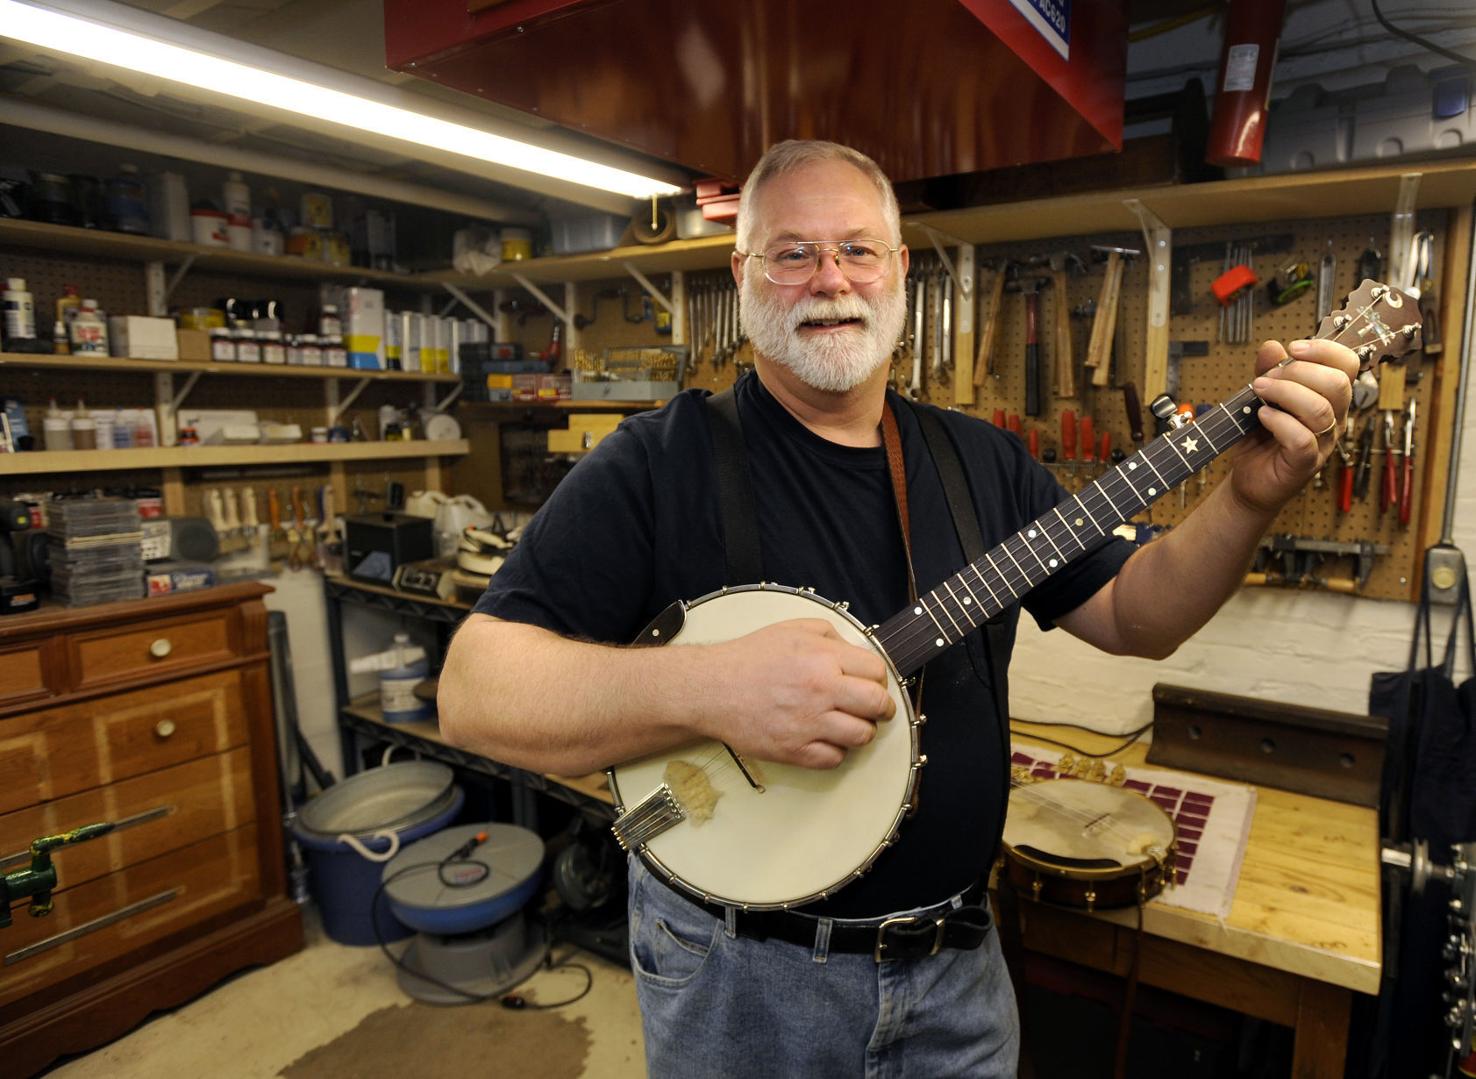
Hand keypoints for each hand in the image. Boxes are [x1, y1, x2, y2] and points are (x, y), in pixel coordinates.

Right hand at [696, 619, 895, 769]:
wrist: (711, 688)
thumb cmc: (749, 658)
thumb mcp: (793, 628)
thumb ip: (830, 635)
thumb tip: (855, 651)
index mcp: (823, 657)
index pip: (877, 671)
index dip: (878, 678)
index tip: (872, 684)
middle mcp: (821, 690)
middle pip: (877, 704)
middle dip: (882, 708)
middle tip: (876, 709)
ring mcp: (808, 723)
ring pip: (862, 736)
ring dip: (860, 731)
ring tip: (847, 724)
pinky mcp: (794, 750)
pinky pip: (835, 759)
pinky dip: (835, 751)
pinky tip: (824, 739)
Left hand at [1228, 338, 1357, 514]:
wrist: (1250, 478)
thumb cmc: (1261, 437)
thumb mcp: (1260, 396)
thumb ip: (1268, 371)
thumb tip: (1272, 346)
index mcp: (1330, 397)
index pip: (1348, 365)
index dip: (1325, 350)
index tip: (1294, 348)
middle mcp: (1334, 418)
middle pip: (1337, 384)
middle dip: (1299, 372)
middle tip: (1267, 378)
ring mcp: (1323, 443)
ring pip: (1320, 410)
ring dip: (1285, 393)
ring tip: (1259, 392)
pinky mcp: (1305, 463)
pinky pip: (1303, 439)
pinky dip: (1280, 422)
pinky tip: (1263, 416)